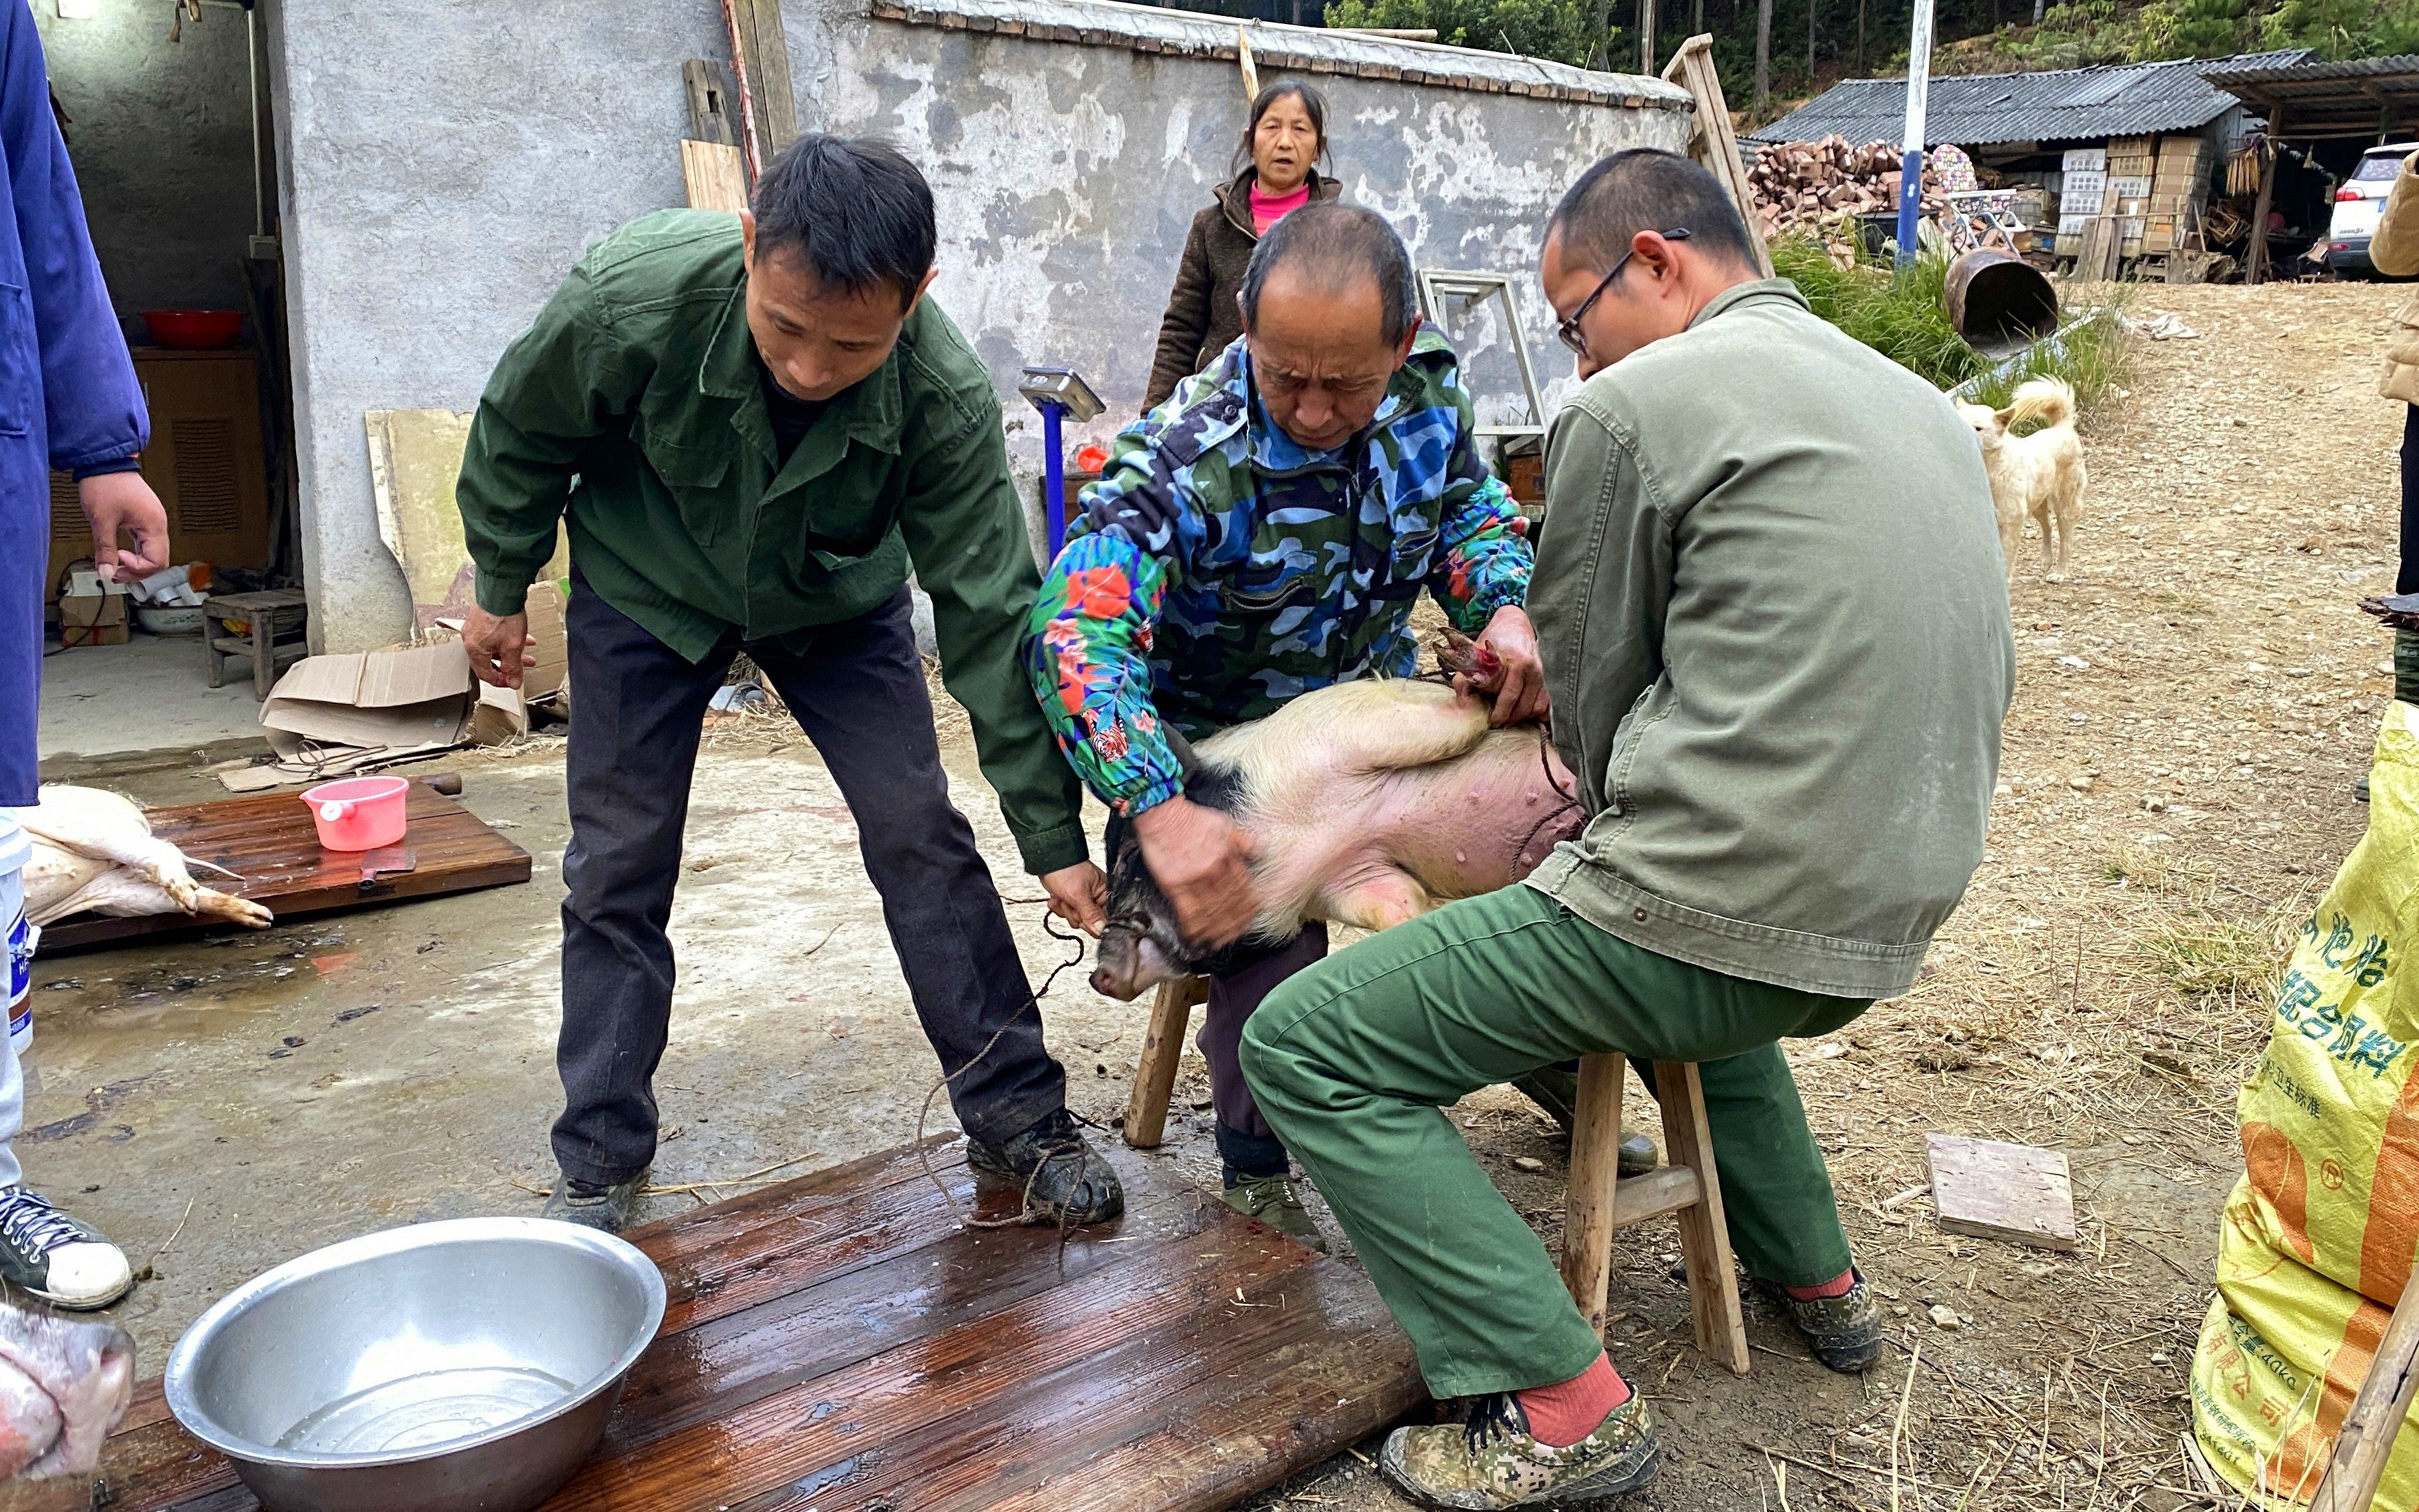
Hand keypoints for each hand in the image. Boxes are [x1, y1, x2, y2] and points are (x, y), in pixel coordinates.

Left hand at [76, 471, 170, 581]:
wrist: (104, 462)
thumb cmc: (106, 484)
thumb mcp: (102, 520)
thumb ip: (105, 549)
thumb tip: (106, 572)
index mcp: (154, 525)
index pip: (156, 562)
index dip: (135, 567)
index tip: (115, 561)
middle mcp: (158, 524)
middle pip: (158, 561)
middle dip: (136, 571)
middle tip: (114, 573)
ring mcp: (152, 522)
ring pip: (152, 554)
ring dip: (135, 564)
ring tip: (115, 566)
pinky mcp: (144, 519)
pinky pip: (145, 544)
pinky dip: (134, 553)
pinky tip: (120, 554)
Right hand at [462, 605, 534, 688]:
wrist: (501, 589)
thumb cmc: (504, 615)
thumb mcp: (513, 646)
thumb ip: (513, 667)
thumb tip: (513, 682)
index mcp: (475, 650)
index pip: (484, 674)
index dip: (499, 681)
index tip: (510, 682)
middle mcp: (471, 639)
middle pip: (488, 660)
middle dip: (507, 665)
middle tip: (519, 668)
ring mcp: (474, 628)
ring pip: (493, 647)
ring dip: (509, 652)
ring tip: (526, 653)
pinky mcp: (481, 618)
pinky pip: (492, 635)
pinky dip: (506, 640)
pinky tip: (521, 637)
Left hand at [1039, 861, 1107, 936]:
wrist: (1047, 860)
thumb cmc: (1065, 869)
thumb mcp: (1078, 895)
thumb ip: (1091, 914)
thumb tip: (1102, 929)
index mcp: (1105, 893)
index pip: (1105, 918)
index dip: (1093, 922)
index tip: (1082, 917)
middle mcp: (1097, 897)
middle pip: (1090, 921)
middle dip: (1075, 913)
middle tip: (1070, 902)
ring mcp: (1084, 899)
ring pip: (1077, 919)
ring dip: (1066, 910)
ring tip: (1063, 897)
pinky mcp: (1073, 900)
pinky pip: (1068, 913)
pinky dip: (1060, 907)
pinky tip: (1057, 898)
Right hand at [1132, 795, 1259, 948]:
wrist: (1162, 813)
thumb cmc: (1192, 817)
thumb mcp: (1225, 823)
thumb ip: (1243, 840)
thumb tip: (1259, 850)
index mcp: (1228, 857)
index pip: (1244, 889)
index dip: (1249, 906)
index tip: (1253, 916)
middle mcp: (1213, 871)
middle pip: (1230, 904)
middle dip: (1235, 922)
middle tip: (1238, 934)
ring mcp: (1193, 880)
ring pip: (1211, 911)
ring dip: (1217, 929)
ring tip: (1220, 941)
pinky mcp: (1174, 885)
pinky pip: (1187, 911)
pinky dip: (1194, 926)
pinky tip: (1197, 937)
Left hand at [1459, 605, 1550, 725]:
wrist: (1515, 625)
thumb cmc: (1496, 639)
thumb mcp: (1478, 649)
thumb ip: (1469, 668)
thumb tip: (1462, 687)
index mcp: (1517, 661)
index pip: (1509, 695)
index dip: (1500, 712)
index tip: (1492, 721)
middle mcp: (1533, 669)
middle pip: (1524, 705)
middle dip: (1510, 718)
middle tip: (1498, 722)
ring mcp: (1543, 675)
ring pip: (1536, 707)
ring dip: (1523, 716)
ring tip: (1509, 716)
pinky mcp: (1548, 679)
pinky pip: (1546, 703)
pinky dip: (1536, 711)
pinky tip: (1524, 712)